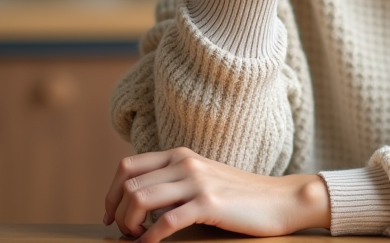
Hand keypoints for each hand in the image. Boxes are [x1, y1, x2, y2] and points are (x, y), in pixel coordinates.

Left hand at [104, 147, 330, 241]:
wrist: (280, 199)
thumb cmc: (239, 196)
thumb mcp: (202, 178)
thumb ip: (174, 182)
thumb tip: (138, 203)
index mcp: (179, 155)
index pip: (126, 167)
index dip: (110, 194)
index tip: (111, 216)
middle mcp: (184, 162)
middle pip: (128, 186)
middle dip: (119, 215)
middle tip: (127, 235)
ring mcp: (197, 181)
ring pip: (140, 200)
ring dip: (131, 226)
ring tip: (139, 239)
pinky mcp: (209, 204)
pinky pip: (166, 222)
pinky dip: (151, 239)